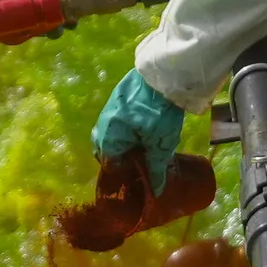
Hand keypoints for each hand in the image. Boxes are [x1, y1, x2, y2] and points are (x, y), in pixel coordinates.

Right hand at [93, 67, 191, 185]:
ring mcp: (108, 110)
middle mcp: (102, 125)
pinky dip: (125, 130)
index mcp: (108, 139)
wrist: (163, 74)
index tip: (137, 178)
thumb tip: (157, 192)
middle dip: (120, 159)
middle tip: (139, 163)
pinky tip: (141, 130)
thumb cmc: (159, 113)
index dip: (123, 175)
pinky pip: (116, 121)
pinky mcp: (117, 98)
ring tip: (142, 147)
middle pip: (105, 150)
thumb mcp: (161, 143)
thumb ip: (156, 167)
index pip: (109, 166)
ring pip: (111, 134)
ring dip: (123, 143)